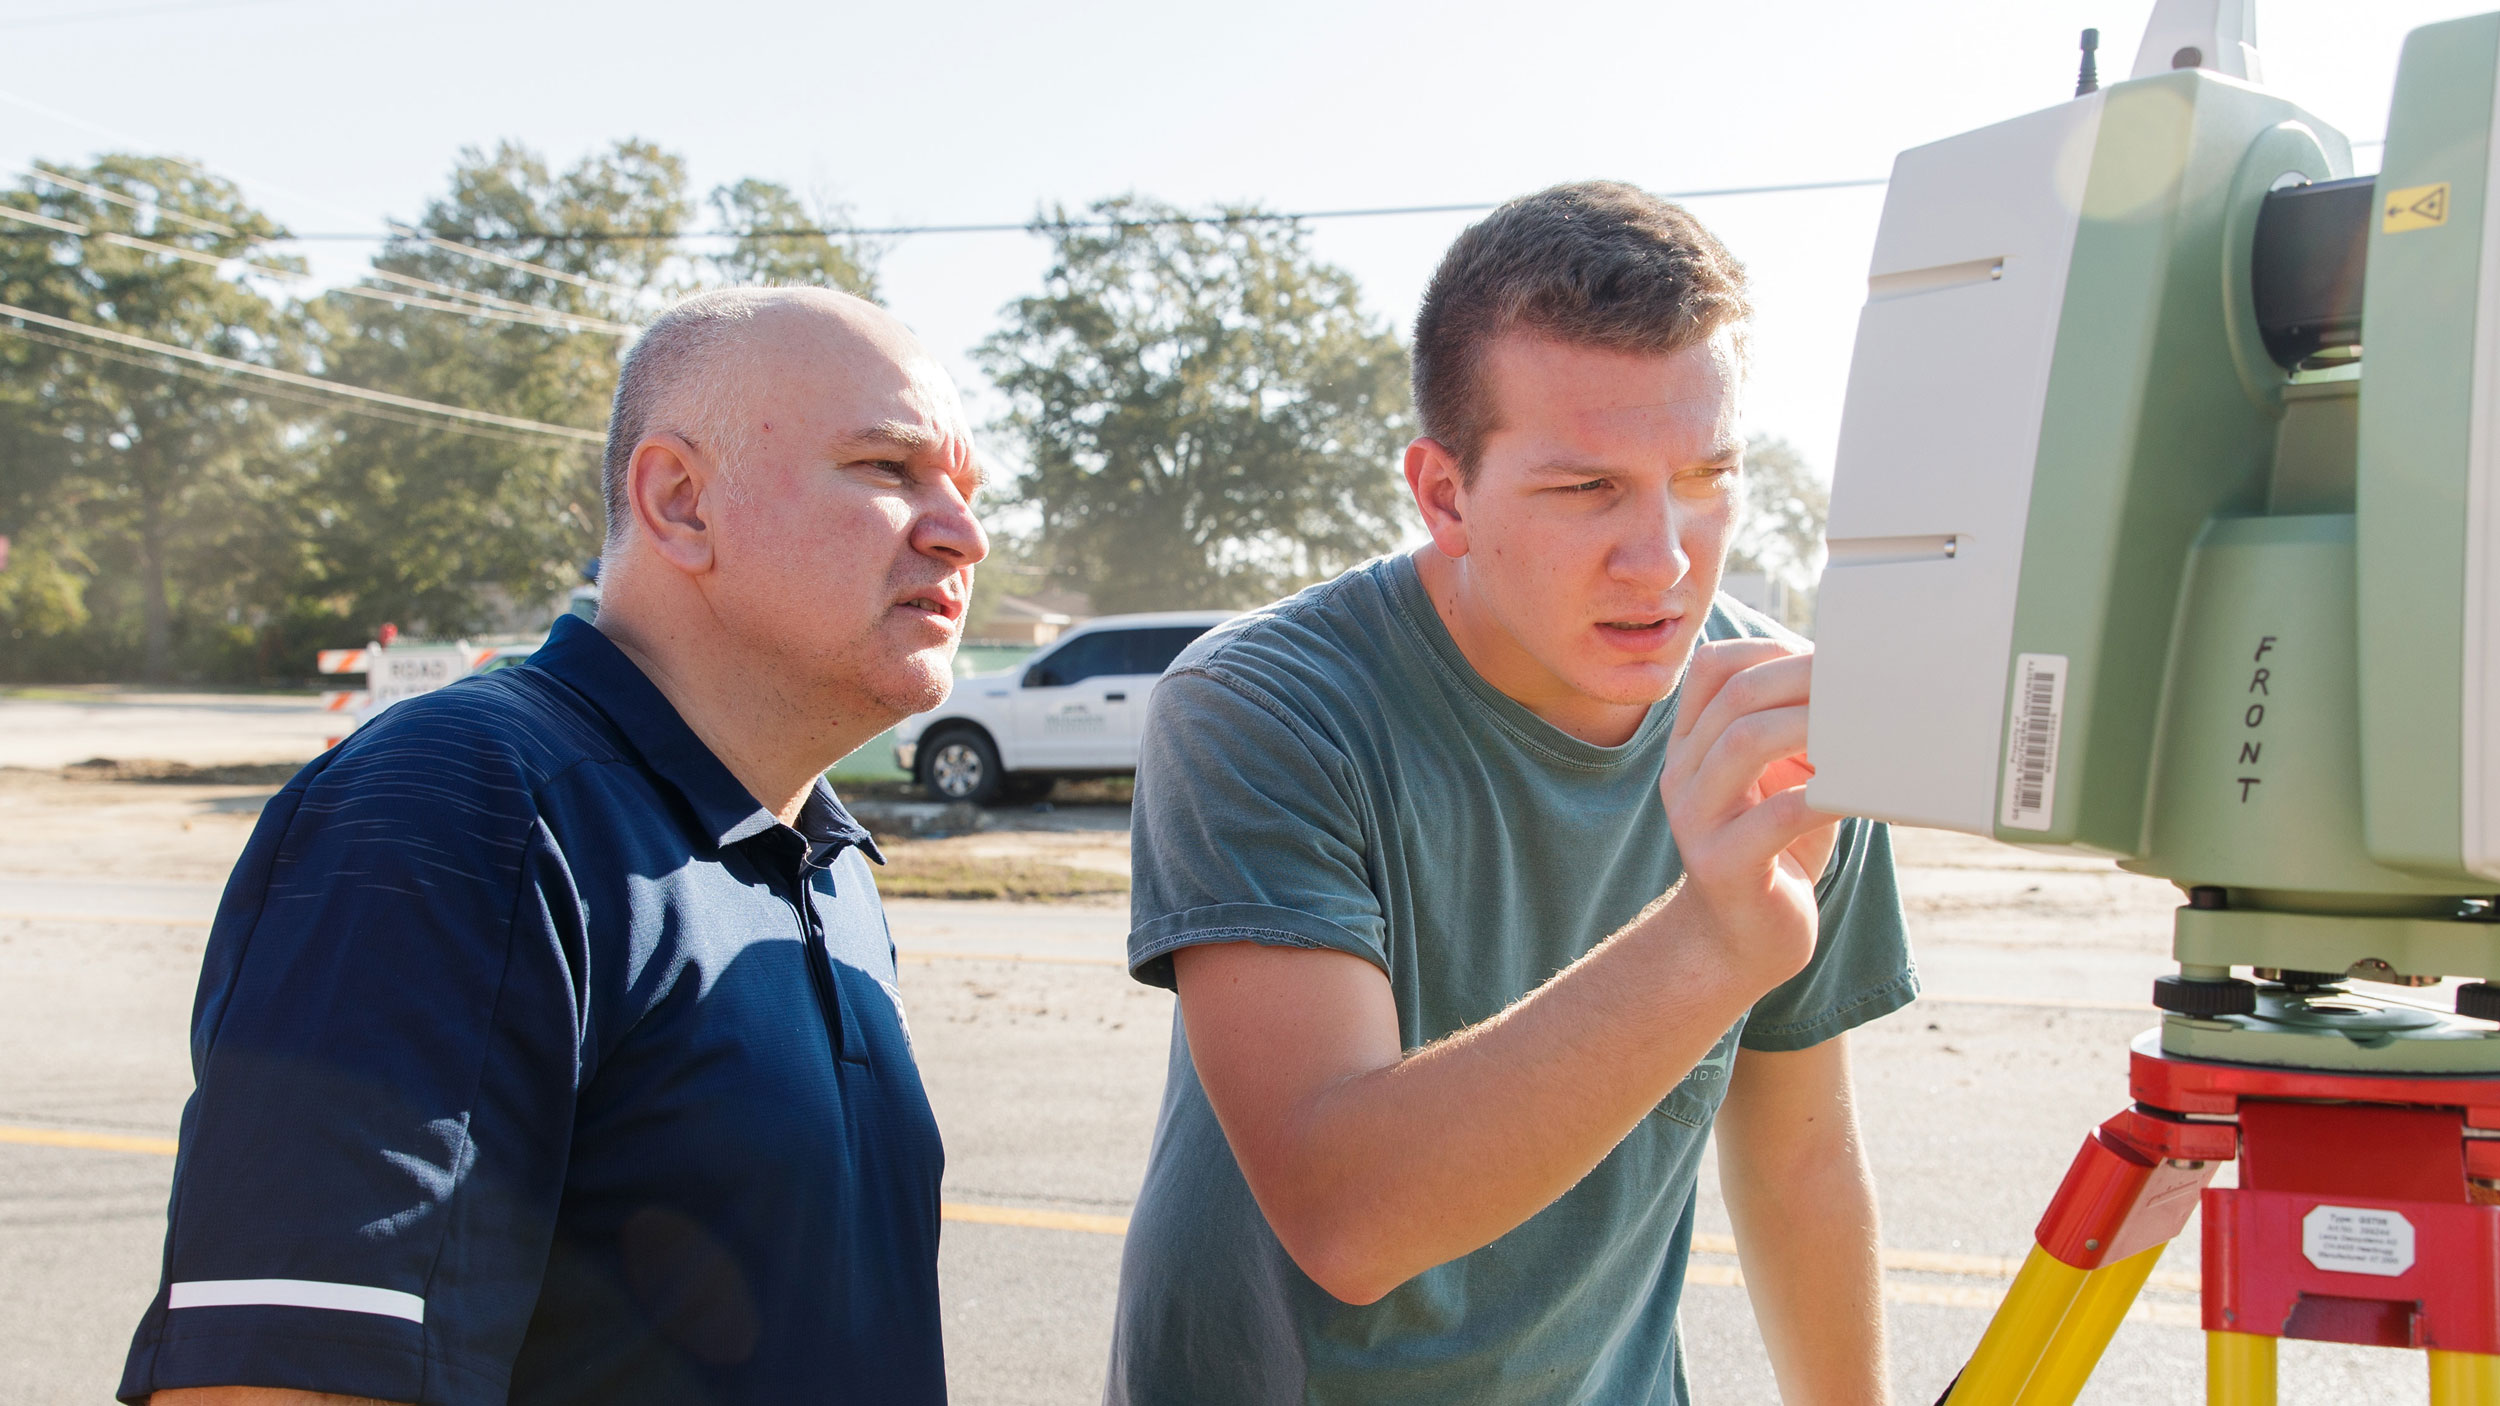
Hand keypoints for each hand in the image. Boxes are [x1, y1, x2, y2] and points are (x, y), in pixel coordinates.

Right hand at [1657, 639, 1841, 993]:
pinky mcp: (1724, 866)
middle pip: (1733, 698)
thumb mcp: (1784, 778)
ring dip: (1811, 726)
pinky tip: (1862, 790)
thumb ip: (1801, 732)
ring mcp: (1696, 820)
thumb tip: (1861, 680)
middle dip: (1802, 680)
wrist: (1742, 940)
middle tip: (1862, 682)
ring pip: (1742, 744)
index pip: (1714, 669)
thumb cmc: (1778, 849)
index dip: (1774, 651)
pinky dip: (1825, 795)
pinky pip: (1775, 816)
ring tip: (1863, 728)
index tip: (1833, 658)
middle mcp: (1682, 775)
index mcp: (1692, 745)